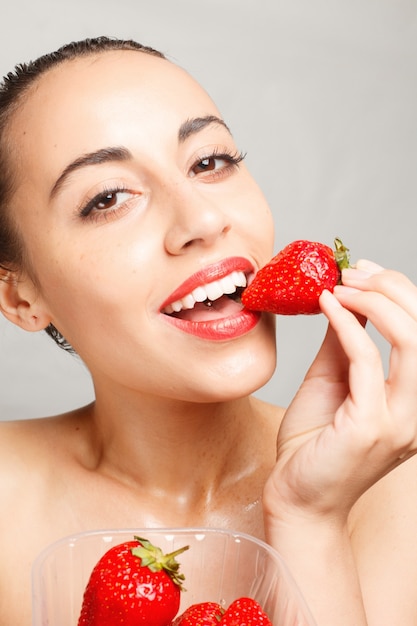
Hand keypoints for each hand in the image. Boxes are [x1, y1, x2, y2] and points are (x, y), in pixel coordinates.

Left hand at [265, 260, 416, 523]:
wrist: (297, 498)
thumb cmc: (313, 445)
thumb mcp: (331, 382)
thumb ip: (343, 345)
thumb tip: (342, 301)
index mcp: (412, 397)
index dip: (400, 291)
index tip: (363, 269)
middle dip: (391, 289)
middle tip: (352, 272)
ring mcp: (400, 420)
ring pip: (412, 341)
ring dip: (376, 303)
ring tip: (342, 285)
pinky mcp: (372, 426)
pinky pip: (368, 362)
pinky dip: (349, 325)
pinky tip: (327, 306)